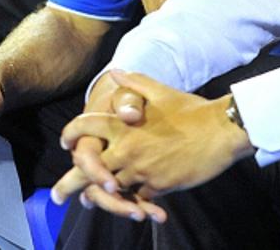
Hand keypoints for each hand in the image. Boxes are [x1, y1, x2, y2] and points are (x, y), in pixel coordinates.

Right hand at [51, 70, 148, 203]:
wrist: (137, 104)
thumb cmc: (130, 100)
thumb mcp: (130, 96)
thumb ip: (128, 101)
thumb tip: (130, 114)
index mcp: (94, 137)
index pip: (85, 157)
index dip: (94, 169)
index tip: (109, 180)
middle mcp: (99, 157)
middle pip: (94, 185)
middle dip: (109, 198)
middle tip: (133, 206)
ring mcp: (112, 170)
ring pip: (111, 196)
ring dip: (125, 207)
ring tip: (144, 213)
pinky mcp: (128, 178)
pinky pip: (129, 197)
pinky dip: (142, 206)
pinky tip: (158, 213)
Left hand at [52, 72, 252, 221]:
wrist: (222, 131)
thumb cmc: (192, 110)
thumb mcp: (162, 91)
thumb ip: (134, 84)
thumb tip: (114, 72)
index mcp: (125, 125)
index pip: (86, 127)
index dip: (71, 135)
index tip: (65, 144)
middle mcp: (128, 149)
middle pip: (88, 169)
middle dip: (68, 184)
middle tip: (58, 195)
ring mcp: (142, 170)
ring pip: (109, 190)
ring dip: (98, 197)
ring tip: (88, 203)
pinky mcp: (158, 186)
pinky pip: (136, 199)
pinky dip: (130, 203)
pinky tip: (126, 206)